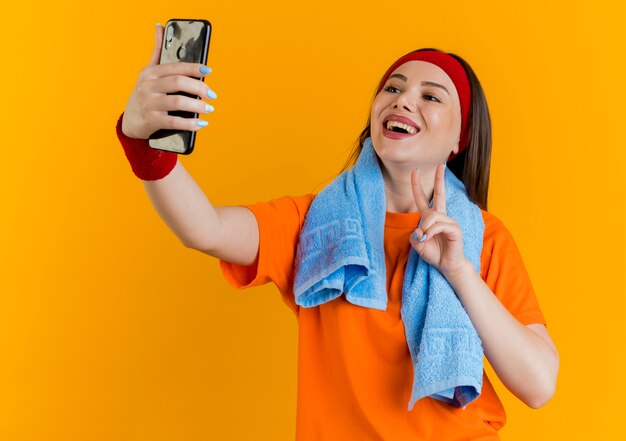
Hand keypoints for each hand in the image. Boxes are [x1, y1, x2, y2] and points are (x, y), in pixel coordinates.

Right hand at [121, 24, 216, 138]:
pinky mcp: (152, 120)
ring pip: (178, 101)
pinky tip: (201, 124)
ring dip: (197, 106)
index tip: (208, 70)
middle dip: (199, 88)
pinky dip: (190, 123)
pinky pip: (174, 122)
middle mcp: (148, 86)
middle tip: (212, 95)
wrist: (130, 122)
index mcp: (150, 73)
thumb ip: (157, 52)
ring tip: (209, 109)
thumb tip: (159, 27)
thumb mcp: (148, 72)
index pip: (176, 67)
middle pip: (178, 82)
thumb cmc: (144, 95)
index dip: (194, 68)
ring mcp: (149, 104)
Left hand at [409, 163, 468, 276]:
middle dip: (439, 179)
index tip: (414, 172)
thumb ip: (414, 235)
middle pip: (439, 194)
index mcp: (430, 218)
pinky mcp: (455, 229)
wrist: (446, 266)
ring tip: (424, 237)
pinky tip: (428, 238)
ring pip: (432, 216)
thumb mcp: (417, 244)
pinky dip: (430, 232)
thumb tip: (420, 229)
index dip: (417, 186)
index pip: (423, 198)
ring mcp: (449, 221)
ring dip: (425, 227)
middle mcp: (441, 217)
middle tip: (441, 165)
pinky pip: (439, 225)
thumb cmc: (433, 254)